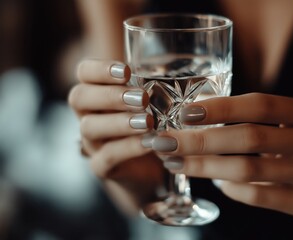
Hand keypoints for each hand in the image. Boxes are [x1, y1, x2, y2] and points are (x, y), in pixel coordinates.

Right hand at [68, 59, 162, 211]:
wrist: (150, 169)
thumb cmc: (151, 125)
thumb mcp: (153, 103)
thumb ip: (154, 86)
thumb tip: (178, 70)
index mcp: (97, 93)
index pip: (84, 72)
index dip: (99, 69)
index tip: (127, 71)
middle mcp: (88, 115)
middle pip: (79, 97)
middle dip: (110, 95)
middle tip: (143, 98)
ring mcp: (92, 142)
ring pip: (89, 127)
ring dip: (120, 122)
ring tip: (148, 122)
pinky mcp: (101, 166)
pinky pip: (107, 156)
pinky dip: (129, 147)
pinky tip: (150, 142)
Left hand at [149, 93, 292, 224]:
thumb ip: (261, 118)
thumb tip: (204, 117)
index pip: (258, 104)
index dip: (219, 108)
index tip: (184, 113)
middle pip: (247, 138)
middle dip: (200, 140)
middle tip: (166, 142)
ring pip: (248, 169)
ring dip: (205, 166)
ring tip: (177, 163)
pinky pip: (259, 196)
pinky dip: (231, 189)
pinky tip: (215, 182)